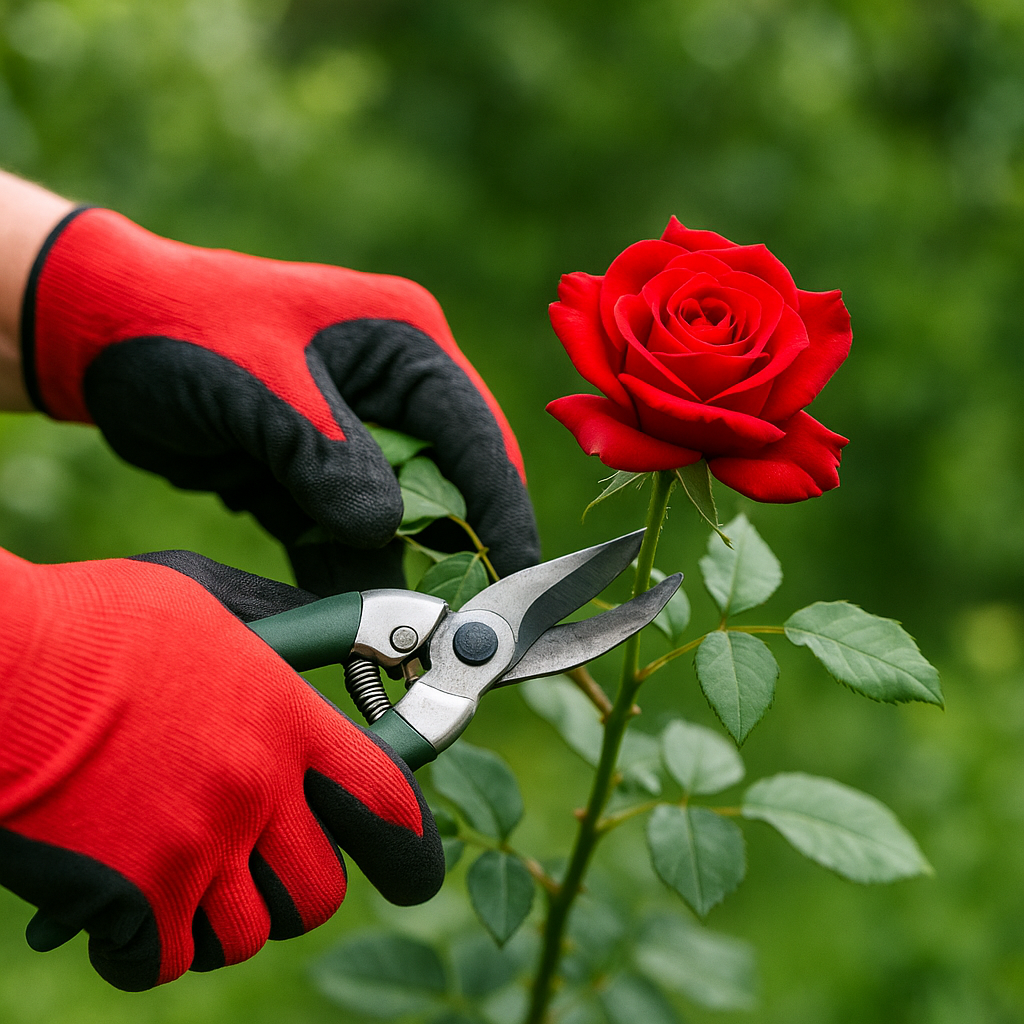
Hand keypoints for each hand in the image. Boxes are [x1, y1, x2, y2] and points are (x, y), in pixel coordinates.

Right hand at [0, 546, 443, 989]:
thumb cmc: (90, 625)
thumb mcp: (200, 600)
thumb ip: (278, 626)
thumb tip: (346, 633)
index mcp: (285, 717)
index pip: (388, 799)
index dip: (410, 839)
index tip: (409, 855)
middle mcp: (257, 787)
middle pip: (322, 889)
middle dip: (297, 889)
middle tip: (264, 869)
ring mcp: (198, 846)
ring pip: (249, 933)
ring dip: (222, 918)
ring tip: (185, 879)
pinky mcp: (134, 897)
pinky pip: (170, 961)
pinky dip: (151, 946)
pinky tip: (124, 904)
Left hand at [22, 208, 539, 593]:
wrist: (96, 340)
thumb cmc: (180, 330)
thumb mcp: (259, 384)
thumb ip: (328, 457)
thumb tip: (385, 533)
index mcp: (406, 344)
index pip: (477, 437)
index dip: (503, 512)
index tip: (520, 581)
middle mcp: (394, 394)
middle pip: (449, 489)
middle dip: (454, 556)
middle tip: (463, 627)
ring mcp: (356, 440)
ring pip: (398, 526)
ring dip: (396, 578)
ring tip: (404, 641)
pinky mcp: (316, 479)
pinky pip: (344, 541)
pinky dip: (343, 580)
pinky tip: (347, 626)